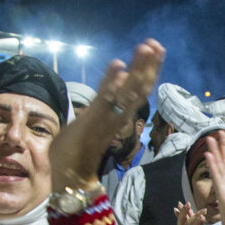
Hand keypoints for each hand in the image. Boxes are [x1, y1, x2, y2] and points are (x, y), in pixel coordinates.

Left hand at [51, 39, 164, 190]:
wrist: (68, 180)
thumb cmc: (74, 150)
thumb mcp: (87, 118)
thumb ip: (104, 99)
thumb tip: (119, 73)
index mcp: (114, 117)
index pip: (135, 90)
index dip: (145, 69)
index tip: (153, 48)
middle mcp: (115, 118)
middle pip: (137, 89)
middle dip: (147, 66)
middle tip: (156, 45)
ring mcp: (105, 121)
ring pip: (127, 93)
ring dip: (138, 70)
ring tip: (148, 48)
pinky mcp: (92, 126)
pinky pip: (104, 102)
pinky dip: (110, 83)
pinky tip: (118, 65)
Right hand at [204, 131, 224, 224]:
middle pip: (224, 160)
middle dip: (222, 146)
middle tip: (220, 132)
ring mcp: (223, 186)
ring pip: (219, 165)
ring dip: (215, 151)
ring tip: (211, 139)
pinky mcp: (221, 192)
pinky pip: (216, 176)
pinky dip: (213, 165)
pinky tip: (209, 155)